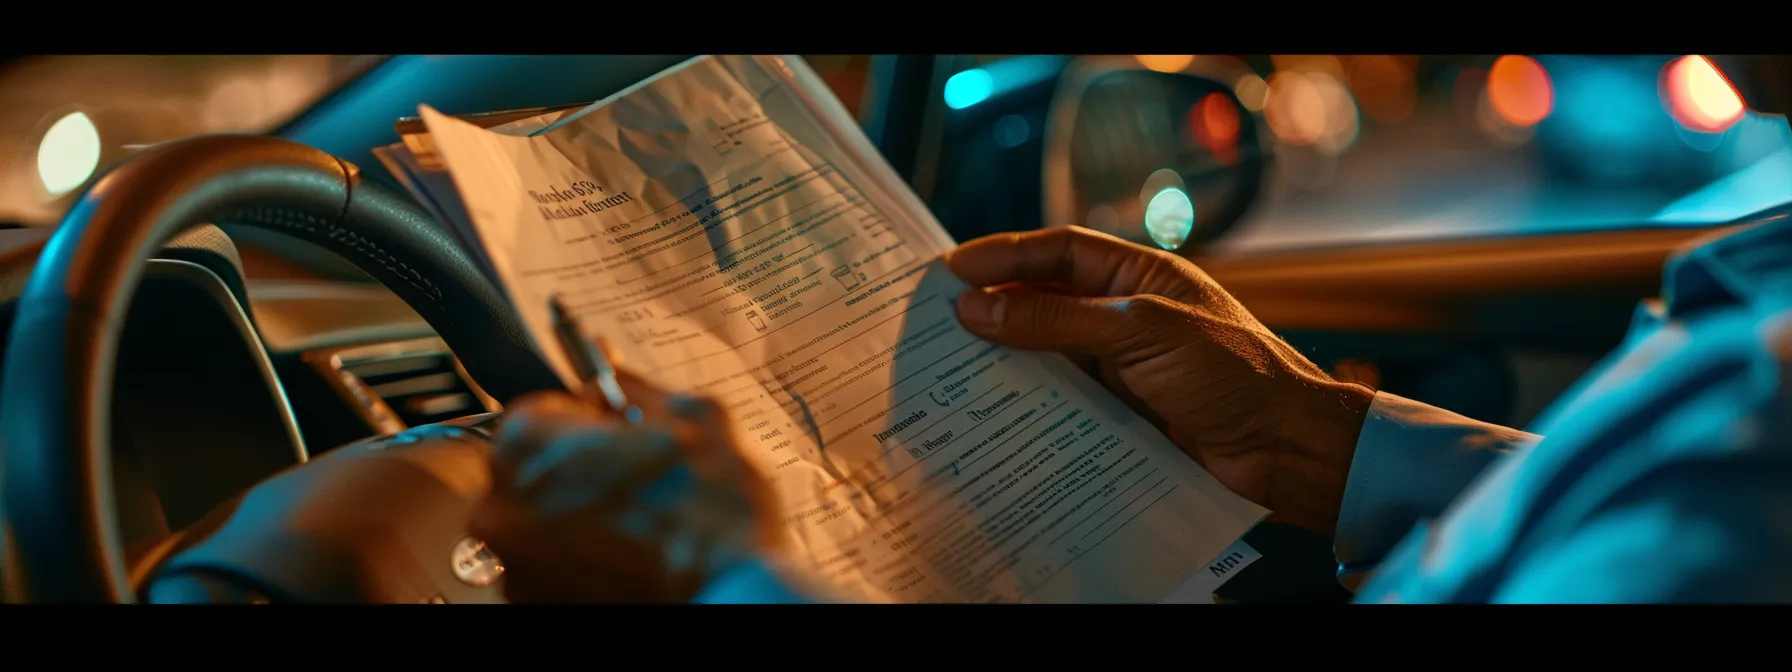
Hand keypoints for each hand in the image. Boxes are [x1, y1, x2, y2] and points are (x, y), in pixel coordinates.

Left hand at [468, 369, 779, 602]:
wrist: (730, 589)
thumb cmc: (710, 511)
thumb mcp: (689, 416)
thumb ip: (635, 387)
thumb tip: (612, 368)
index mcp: (526, 445)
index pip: (540, 411)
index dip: (588, 419)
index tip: (620, 433)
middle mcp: (502, 507)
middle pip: (535, 469)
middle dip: (579, 468)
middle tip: (637, 477)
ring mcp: (516, 564)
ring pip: (543, 521)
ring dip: (580, 513)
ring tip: (641, 519)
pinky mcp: (536, 603)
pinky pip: (554, 566)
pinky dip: (584, 557)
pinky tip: (631, 551)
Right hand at [945, 227, 1375, 535]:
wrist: (1288, 449)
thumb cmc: (1232, 375)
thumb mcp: (1139, 335)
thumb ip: (1055, 321)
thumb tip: (978, 309)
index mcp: (1143, 275)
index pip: (1061, 252)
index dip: (1005, 256)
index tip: (951, 270)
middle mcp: (1131, 314)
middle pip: (1048, 301)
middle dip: (995, 307)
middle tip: (937, 319)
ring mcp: (1128, 364)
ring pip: (1051, 354)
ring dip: (1007, 359)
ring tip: (952, 366)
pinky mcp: (1127, 411)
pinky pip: (1066, 400)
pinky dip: (1031, 403)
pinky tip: (997, 412)